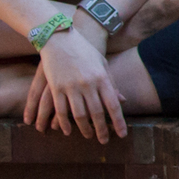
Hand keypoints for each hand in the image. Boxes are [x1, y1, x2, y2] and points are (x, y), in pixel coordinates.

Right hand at [24, 11, 125, 141]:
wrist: (60, 37)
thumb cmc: (85, 50)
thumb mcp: (102, 64)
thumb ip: (111, 83)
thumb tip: (122, 101)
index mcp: (102, 78)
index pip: (113, 105)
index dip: (118, 122)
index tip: (121, 135)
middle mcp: (88, 84)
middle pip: (96, 113)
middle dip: (101, 130)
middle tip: (104, 141)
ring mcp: (71, 86)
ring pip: (78, 115)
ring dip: (84, 129)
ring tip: (88, 137)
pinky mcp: (55, 87)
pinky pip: (60, 110)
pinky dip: (64, 123)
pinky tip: (67, 131)